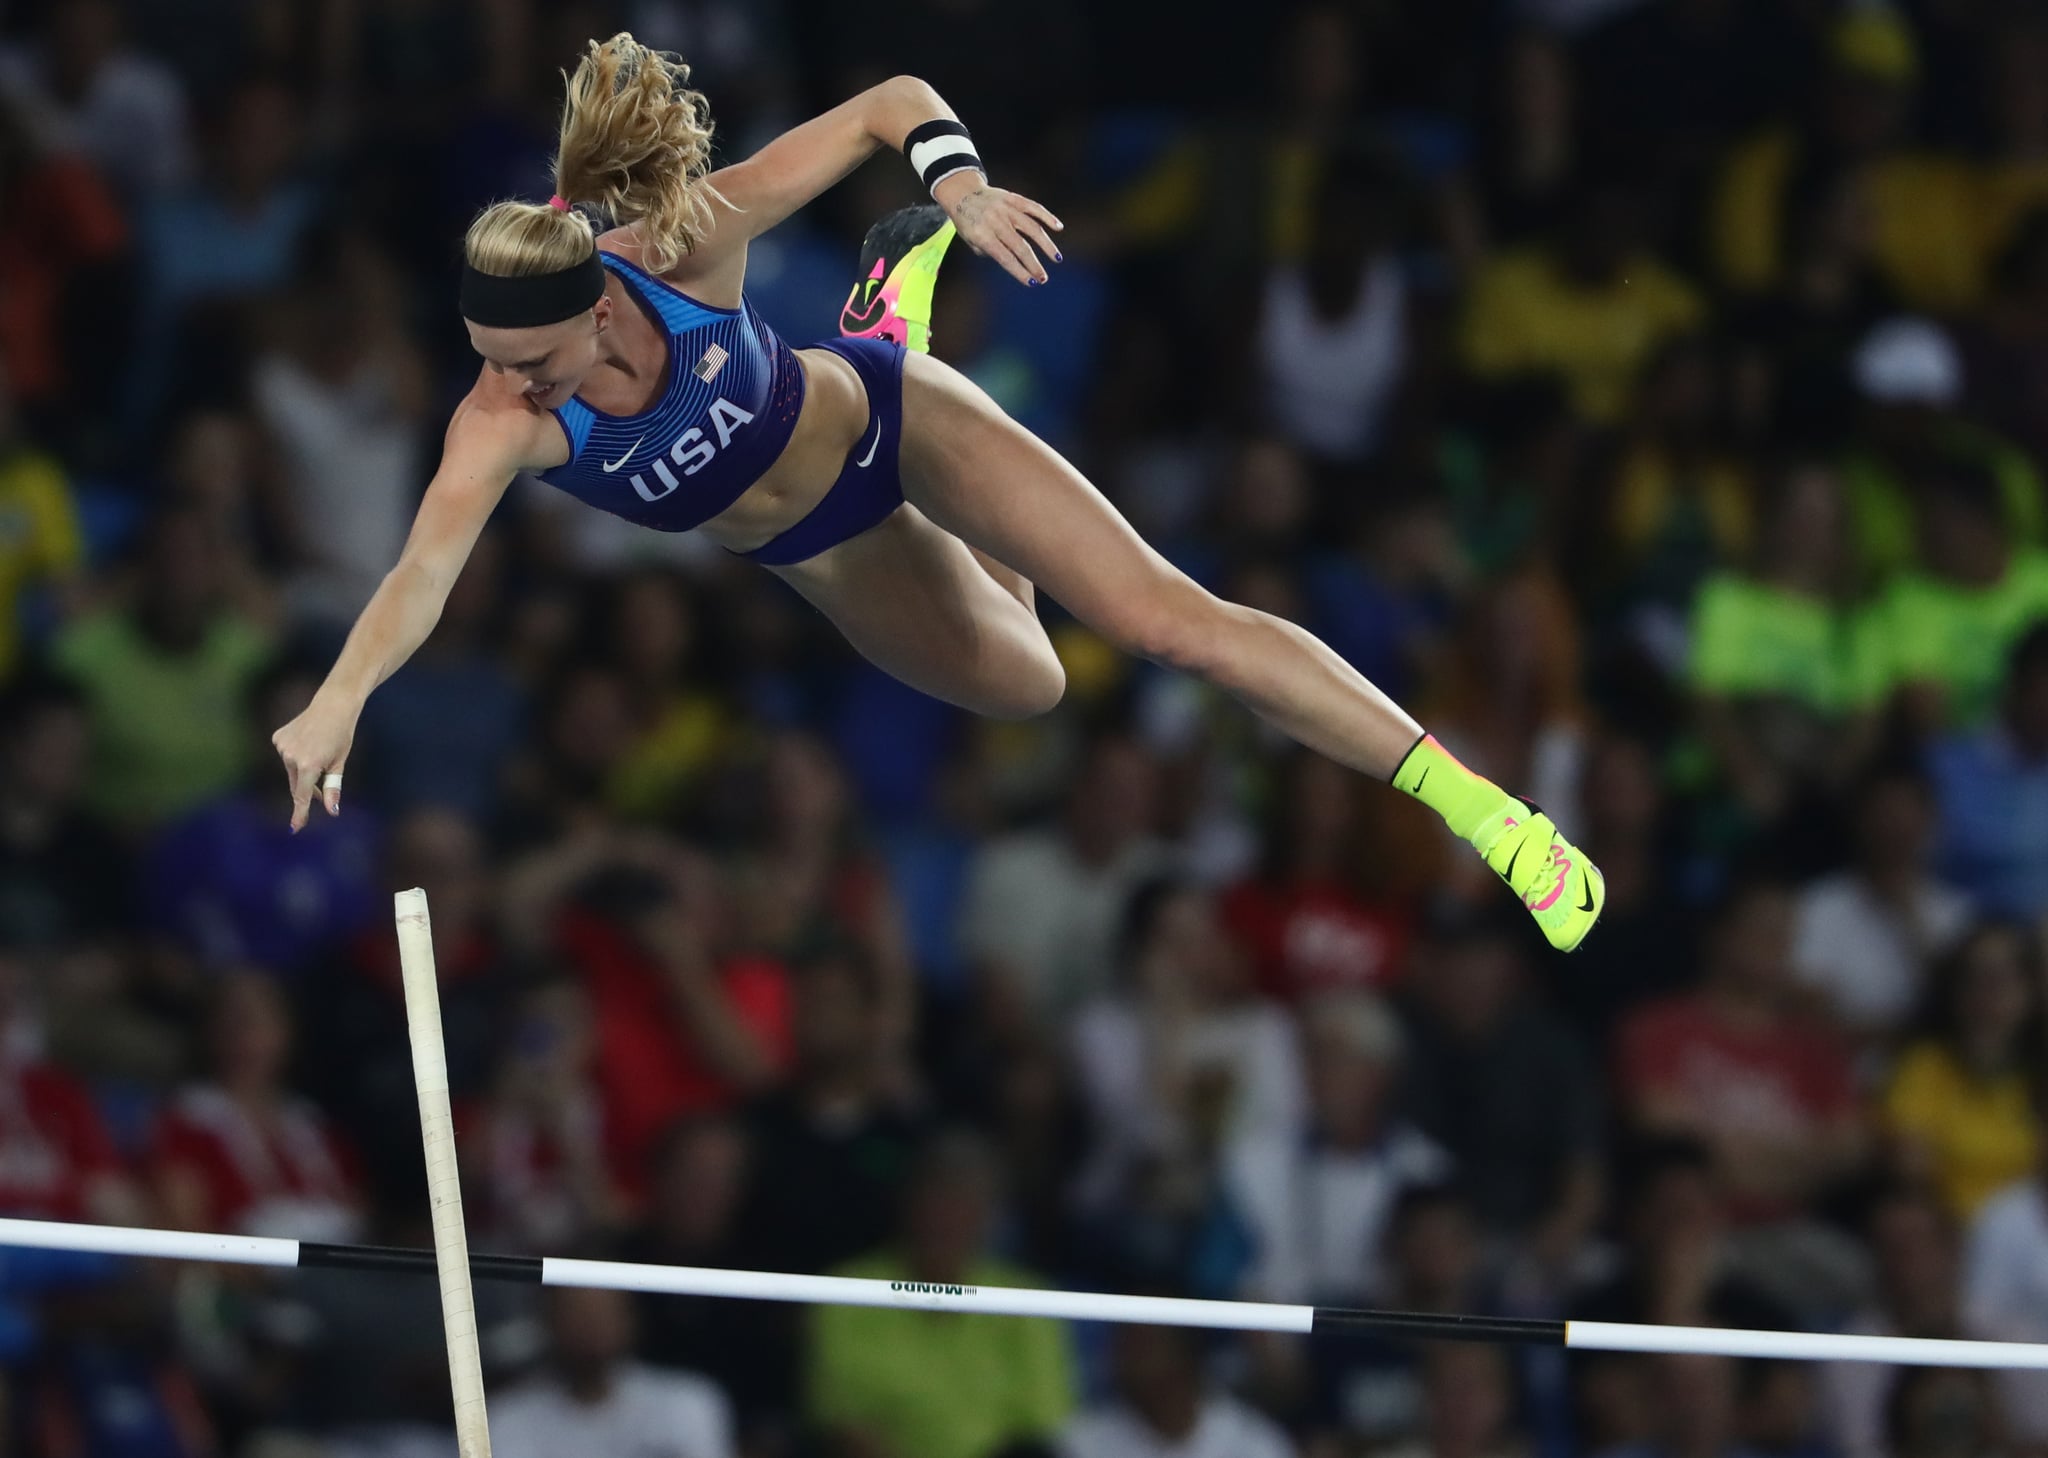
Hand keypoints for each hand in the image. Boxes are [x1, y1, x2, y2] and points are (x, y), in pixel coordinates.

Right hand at [271, 692, 358, 831]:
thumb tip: (332, 812)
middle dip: (308, 792)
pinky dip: (295, 757)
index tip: (295, 828)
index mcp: (309, 766)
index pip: (302, 796)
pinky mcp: (277, 738)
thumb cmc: (341, 735)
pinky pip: (286, 756)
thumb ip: (332, 789)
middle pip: (297, 785)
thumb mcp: (339, 763)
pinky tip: (308, 743)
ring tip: (319, 755)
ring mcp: (282, 747)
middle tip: (322, 795)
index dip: (300, 813)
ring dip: (303, 772)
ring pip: (291, 771)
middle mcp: (291, 757)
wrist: (333, 706)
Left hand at [933, 173, 1062, 285]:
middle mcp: (995, 221)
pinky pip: (1033, 207)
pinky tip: (1059, 227)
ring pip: (1031, 227)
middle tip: (1044, 278)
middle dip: (1033, 264)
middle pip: (1020, 246)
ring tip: (1056, 258)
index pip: (1004, 257)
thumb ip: (989, 252)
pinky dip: (1047, 217)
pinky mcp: (1014, 198)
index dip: (1019, 271)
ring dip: (1046, 244)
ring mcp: (1006, 208)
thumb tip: (1012, 261)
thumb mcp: (970, 241)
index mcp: (982, 235)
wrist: (962, 192)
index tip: (1032, 283)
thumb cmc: (967, 222)